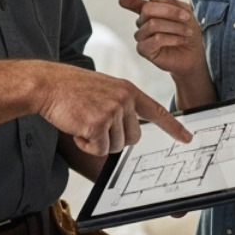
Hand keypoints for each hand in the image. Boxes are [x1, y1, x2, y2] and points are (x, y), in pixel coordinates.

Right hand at [33, 62, 190, 156]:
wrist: (48, 84)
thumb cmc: (72, 89)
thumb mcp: (104, 91)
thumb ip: (120, 107)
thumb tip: (130, 134)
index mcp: (128, 90)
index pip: (157, 111)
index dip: (173, 127)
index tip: (187, 138)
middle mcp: (125, 99)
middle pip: (132, 138)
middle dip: (114, 139)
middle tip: (95, 124)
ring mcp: (112, 111)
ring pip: (115, 146)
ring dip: (97, 141)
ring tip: (83, 121)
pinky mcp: (98, 123)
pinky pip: (98, 149)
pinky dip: (86, 144)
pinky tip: (77, 127)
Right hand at [119, 0, 210, 80]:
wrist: (194, 54)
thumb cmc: (188, 31)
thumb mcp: (184, 11)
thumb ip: (169, 2)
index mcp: (148, 11)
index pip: (130, 2)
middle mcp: (142, 23)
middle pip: (147, 9)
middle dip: (170, 11)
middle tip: (187, 17)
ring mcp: (141, 37)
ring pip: (153, 24)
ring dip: (175, 26)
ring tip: (188, 31)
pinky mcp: (144, 50)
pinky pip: (155, 39)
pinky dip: (172, 38)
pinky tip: (181, 40)